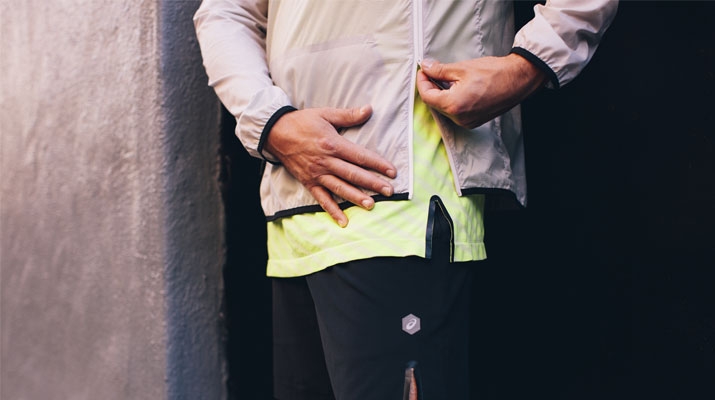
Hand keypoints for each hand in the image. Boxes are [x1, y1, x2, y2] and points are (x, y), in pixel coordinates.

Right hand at [264, 105, 396, 226]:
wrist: (275, 133)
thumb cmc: (302, 122)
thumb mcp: (325, 114)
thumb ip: (349, 115)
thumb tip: (370, 109)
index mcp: (332, 144)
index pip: (360, 156)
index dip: (377, 164)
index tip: (392, 171)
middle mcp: (326, 162)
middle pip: (353, 174)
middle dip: (373, 183)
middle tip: (389, 191)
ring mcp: (317, 174)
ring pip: (340, 188)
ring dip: (355, 197)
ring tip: (371, 205)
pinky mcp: (309, 182)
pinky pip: (322, 199)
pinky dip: (333, 211)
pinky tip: (344, 221)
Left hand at [416, 54, 546, 127]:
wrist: (518, 80)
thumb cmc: (494, 73)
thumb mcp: (462, 68)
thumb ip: (440, 70)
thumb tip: (426, 67)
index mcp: (454, 105)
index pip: (427, 96)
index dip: (422, 82)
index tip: (423, 70)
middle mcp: (459, 118)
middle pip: (435, 104)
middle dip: (431, 87)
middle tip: (431, 71)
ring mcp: (467, 122)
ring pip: (445, 109)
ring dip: (441, 94)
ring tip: (444, 78)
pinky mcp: (474, 121)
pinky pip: (456, 112)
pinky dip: (452, 100)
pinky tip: (455, 87)